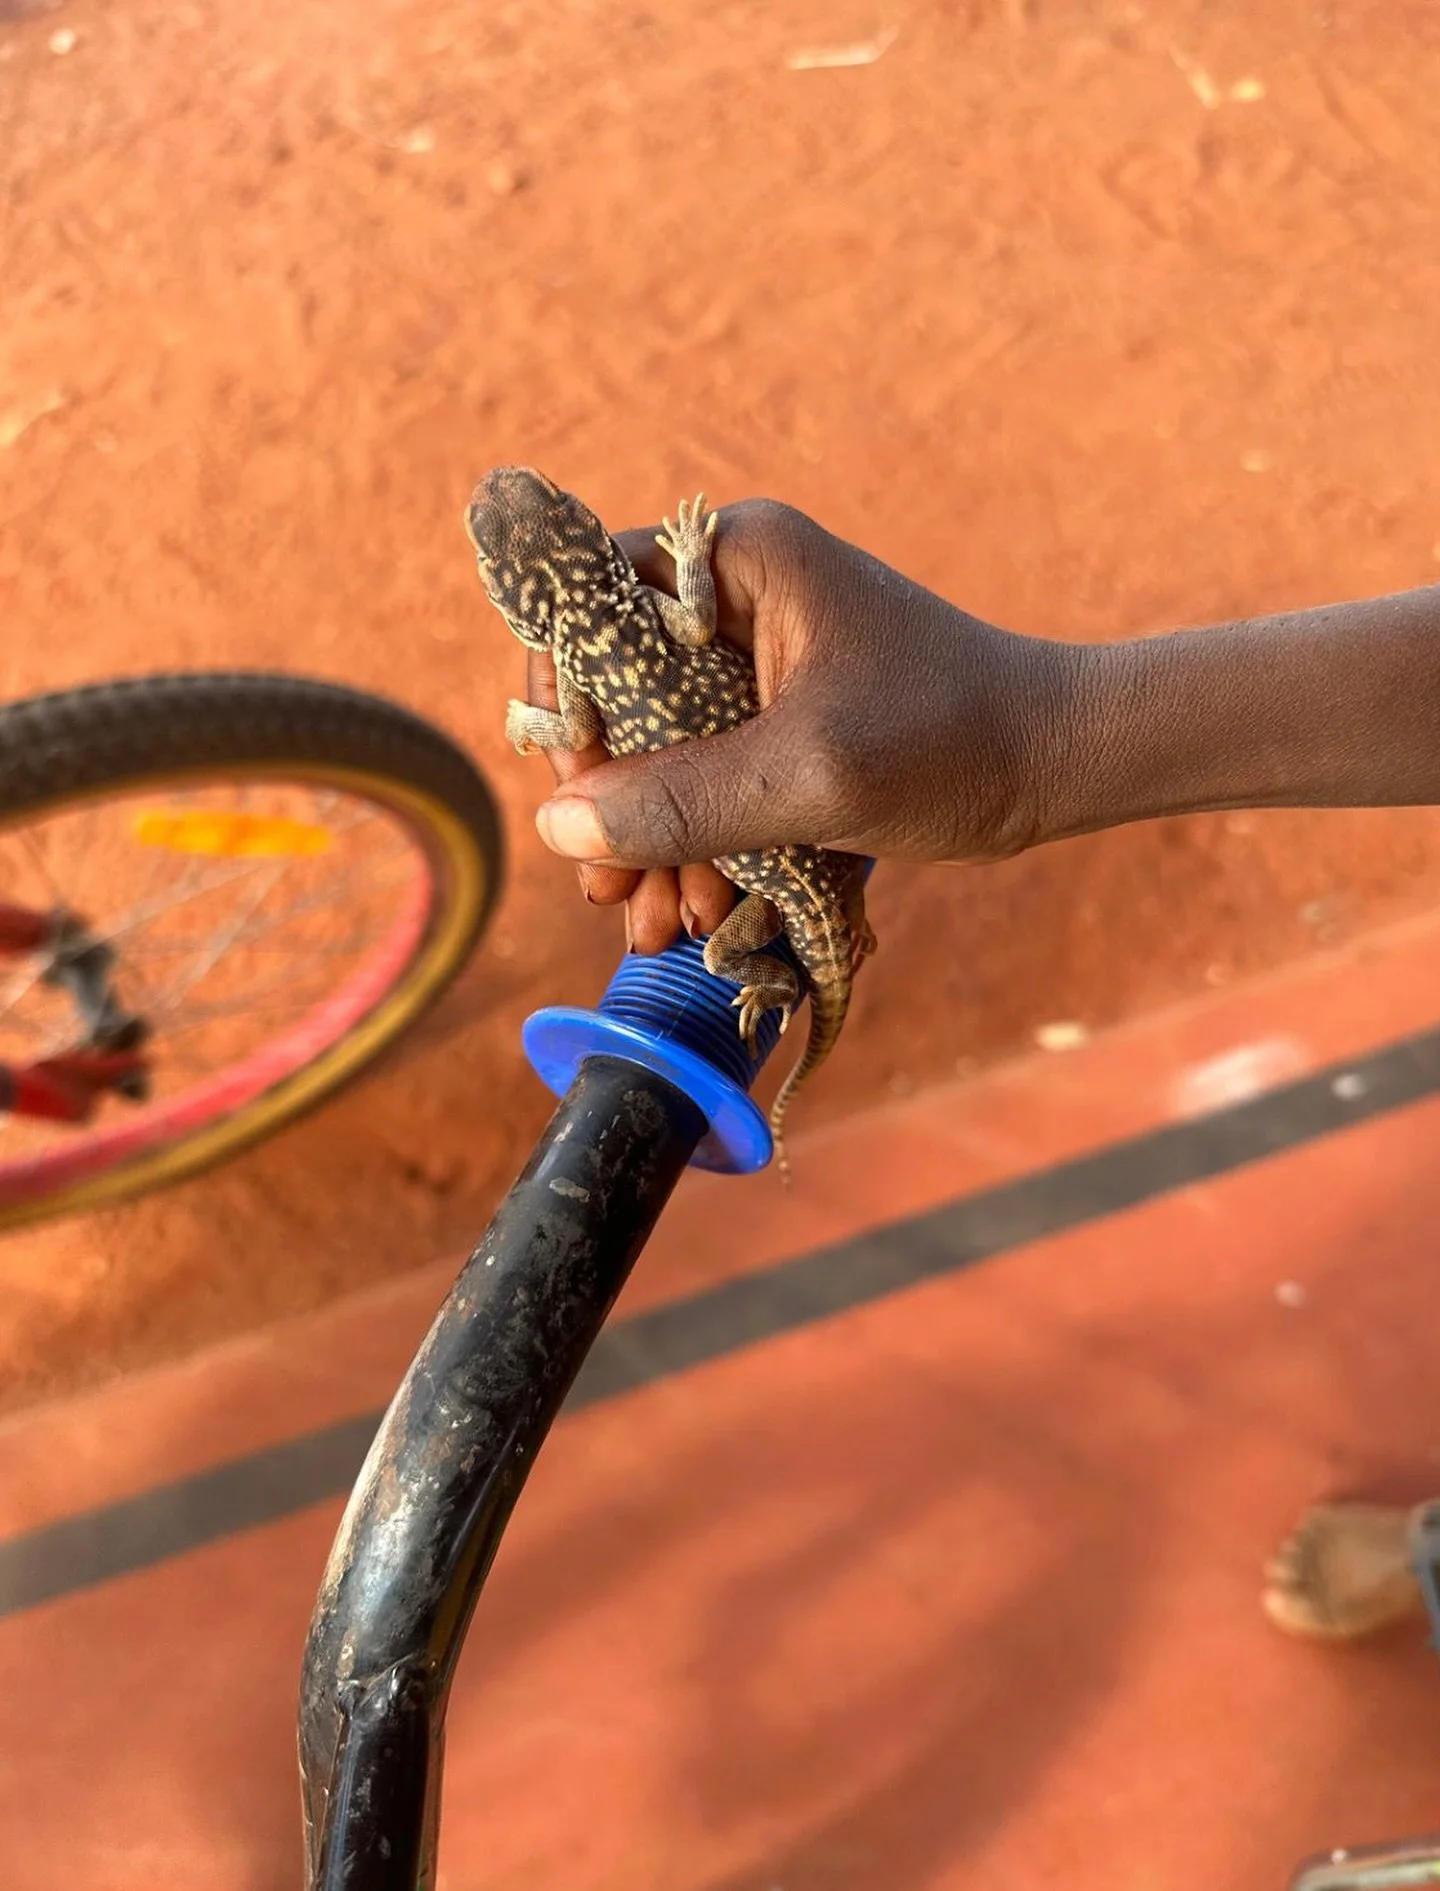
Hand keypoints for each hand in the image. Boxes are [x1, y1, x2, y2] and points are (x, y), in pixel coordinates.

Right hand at [521, 498, 1077, 951]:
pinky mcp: (778, 720)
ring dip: (652, 841)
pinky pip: (707, 777)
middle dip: (614, 804)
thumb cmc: (953, 740)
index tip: (581, 800)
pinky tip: (694, 911)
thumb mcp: (810, 775)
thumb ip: (684, 801)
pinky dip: (698, 842)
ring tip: (658, 925)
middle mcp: (733, 597)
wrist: (1058, 764)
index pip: (590, 613)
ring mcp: (755, 662)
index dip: (572, 708)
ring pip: (658, 750)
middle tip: (613, 895)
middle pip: (617, 697)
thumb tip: (559, 829)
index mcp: (734, 561)